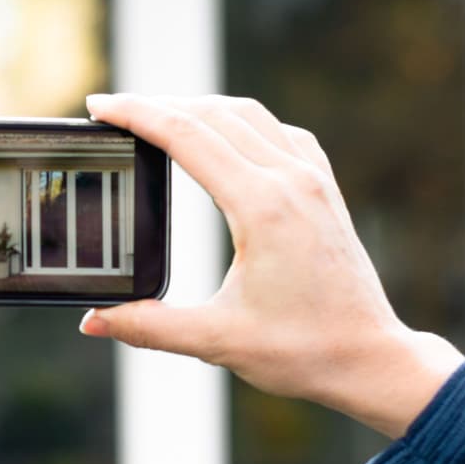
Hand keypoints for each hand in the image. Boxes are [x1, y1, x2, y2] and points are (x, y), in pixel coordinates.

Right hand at [81, 93, 462, 437]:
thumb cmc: (303, 351)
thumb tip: (94, 321)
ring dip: (198, 107)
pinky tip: (223, 136)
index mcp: (263, 207)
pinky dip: (240, 122)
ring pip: (248, 114)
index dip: (136, 114)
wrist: (371, 358)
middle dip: (158, 104)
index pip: (187, 136)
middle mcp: (291, 180)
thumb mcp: (217, 341)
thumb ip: (149, 327)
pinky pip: (278, 132)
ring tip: (156, 116)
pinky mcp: (325, 188)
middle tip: (113, 110)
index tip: (99, 105)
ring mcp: (313, 179)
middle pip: (213, 113)